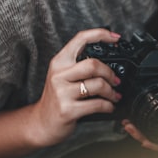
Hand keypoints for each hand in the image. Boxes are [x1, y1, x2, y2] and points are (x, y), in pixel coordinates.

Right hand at [29, 28, 122, 146]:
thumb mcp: (63, 76)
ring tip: (113, 95)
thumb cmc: (57, 98)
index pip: (81, 39)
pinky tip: (109, 106)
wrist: (41, 123)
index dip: (101, 35)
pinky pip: (96, 104)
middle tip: (115, 80)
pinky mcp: (67, 110)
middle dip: (110, 73)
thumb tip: (109, 58)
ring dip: (111, 91)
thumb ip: (79, 65)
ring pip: (97, 85)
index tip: (116, 38)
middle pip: (93, 64)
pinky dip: (108, 106)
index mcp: (59, 62)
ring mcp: (62, 93)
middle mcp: (59, 75)